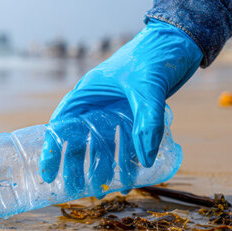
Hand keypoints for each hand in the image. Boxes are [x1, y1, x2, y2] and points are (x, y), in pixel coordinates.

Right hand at [39, 19, 202, 194]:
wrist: (183, 41)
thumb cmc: (156, 55)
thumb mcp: (148, 88)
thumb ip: (146, 121)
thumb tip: (146, 159)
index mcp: (87, 93)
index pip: (61, 125)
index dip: (52, 150)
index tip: (48, 173)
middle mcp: (97, 104)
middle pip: (79, 140)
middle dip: (78, 166)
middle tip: (80, 189)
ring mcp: (115, 111)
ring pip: (102, 145)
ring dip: (103, 166)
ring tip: (106, 189)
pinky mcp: (134, 115)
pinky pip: (126, 142)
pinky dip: (127, 159)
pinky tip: (132, 176)